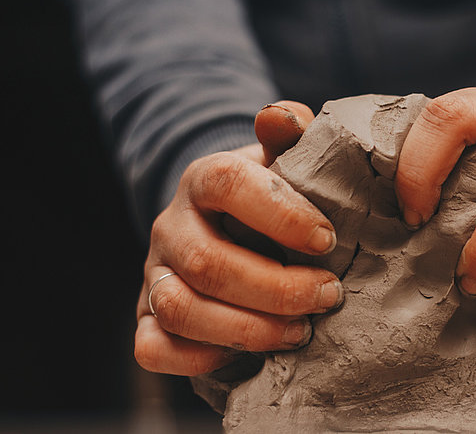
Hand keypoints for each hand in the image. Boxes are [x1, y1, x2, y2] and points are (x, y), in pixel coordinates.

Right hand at [134, 101, 343, 375]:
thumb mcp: (284, 158)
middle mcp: (171, 226)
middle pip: (208, 262)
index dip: (281, 215)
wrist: (229, 226)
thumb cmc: (272, 196)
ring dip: (248, 328)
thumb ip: (291, 133)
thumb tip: (282, 117)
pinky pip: (153, 348)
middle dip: (277, 288)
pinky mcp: (147, 319)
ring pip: (180, 308)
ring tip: (301, 331)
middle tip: (329, 295)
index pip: (228, 185)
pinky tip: (250, 355)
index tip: (327, 240)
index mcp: (204, 179)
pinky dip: (201, 358)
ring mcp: (154, 274)